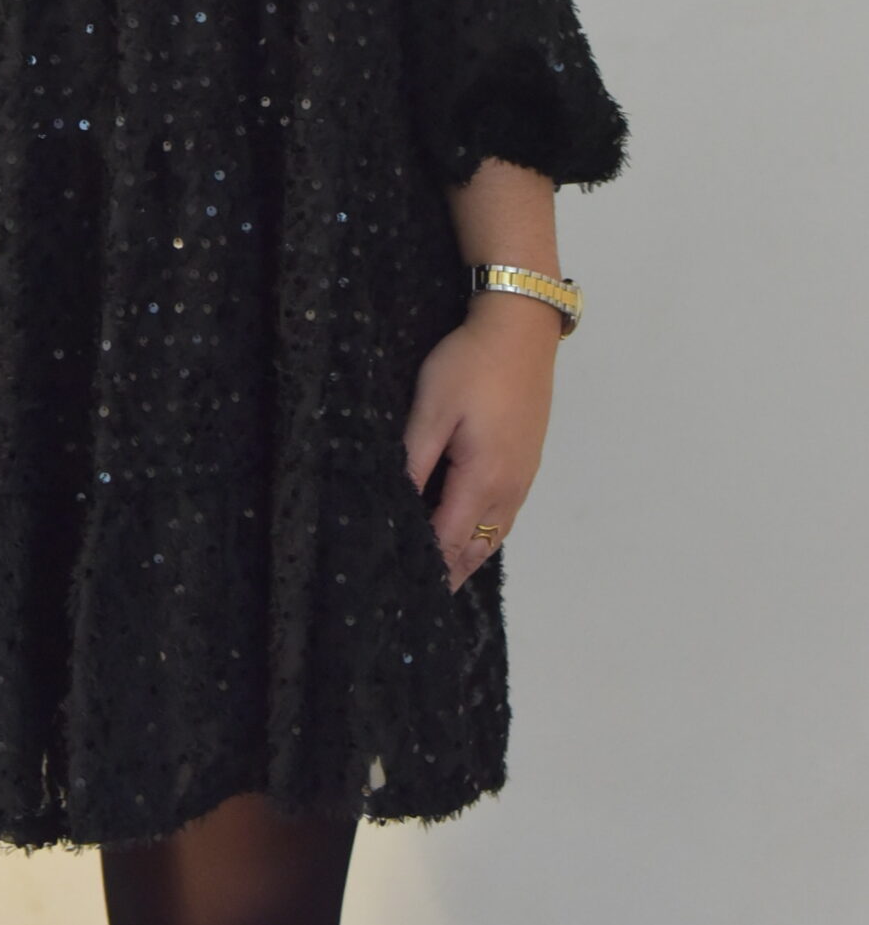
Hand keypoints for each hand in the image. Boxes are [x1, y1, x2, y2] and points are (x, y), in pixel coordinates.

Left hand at [402, 299, 559, 591]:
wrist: (521, 329)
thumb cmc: (470, 364)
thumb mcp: (431, 408)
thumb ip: (415, 460)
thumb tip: (397, 504)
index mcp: (483, 478)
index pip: (449, 540)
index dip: (426, 565)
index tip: (402, 588)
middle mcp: (509, 487)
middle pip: (476, 547)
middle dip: (449, 572)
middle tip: (418, 595)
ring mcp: (523, 476)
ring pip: (494, 534)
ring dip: (468, 557)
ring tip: (442, 577)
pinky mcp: (528, 462)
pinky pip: (504, 515)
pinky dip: (484, 535)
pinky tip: (469, 534)